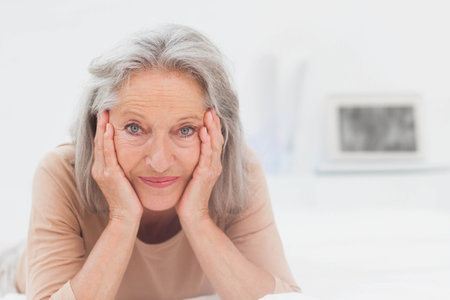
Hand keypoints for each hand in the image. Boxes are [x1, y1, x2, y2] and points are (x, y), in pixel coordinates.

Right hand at [91, 110, 142, 223]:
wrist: (126, 217)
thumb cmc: (129, 200)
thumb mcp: (125, 179)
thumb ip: (124, 167)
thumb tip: (134, 155)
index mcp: (102, 169)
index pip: (102, 144)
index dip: (103, 129)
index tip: (107, 115)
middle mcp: (99, 169)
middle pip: (99, 141)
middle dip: (101, 124)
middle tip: (104, 108)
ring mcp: (102, 172)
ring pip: (101, 145)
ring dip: (103, 128)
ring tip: (105, 113)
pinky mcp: (110, 176)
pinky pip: (108, 155)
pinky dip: (107, 141)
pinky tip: (109, 130)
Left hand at [176, 108, 223, 224]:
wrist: (192, 216)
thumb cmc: (187, 197)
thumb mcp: (189, 175)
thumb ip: (189, 163)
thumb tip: (178, 150)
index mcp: (210, 164)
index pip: (213, 141)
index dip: (212, 126)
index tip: (207, 112)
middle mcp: (214, 165)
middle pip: (217, 139)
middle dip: (214, 123)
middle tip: (210, 108)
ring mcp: (211, 170)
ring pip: (214, 145)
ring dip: (212, 128)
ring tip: (208, 114)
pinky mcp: (205, 176)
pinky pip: (207, 156)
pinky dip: (206, 143)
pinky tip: (202, 132)